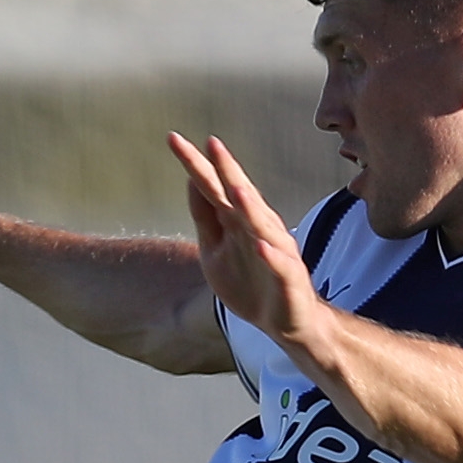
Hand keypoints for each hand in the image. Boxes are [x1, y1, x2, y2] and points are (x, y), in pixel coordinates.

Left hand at [167, 133, 313, 342]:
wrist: (285, 322)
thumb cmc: (249, 281)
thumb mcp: (215, 249)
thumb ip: (205, 217)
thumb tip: (192, 180)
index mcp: (239, 220)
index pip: (214, 187)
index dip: (196, 165)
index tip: (174, 139)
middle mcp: (259, 229)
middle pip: (240, 196)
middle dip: (228, 170)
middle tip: (212, 143)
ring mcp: (276, 252)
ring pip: (263, 226)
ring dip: (251, 207)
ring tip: (237, 187)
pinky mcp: (289, 279)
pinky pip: (280, 265)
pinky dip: (271, 256)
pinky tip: (261, 245)